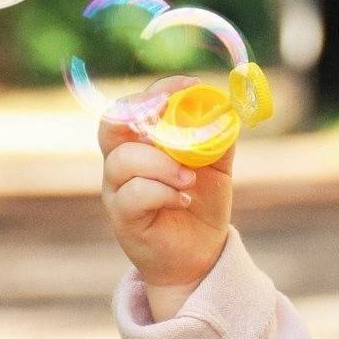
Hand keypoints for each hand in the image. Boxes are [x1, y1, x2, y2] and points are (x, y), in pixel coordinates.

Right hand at [98, 75, 234, 299]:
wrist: (200, 253)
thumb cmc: (201, 203)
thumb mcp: (217, 165)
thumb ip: (218, 135)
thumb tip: (227, 105)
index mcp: (141, 141)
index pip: (135, 104)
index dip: (158, 89)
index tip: (190, 85)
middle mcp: (121, 161)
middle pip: (111, 124)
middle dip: (141, 112)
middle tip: (170, 113)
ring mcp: (117, 189)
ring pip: (123, 160)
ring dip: (161, 163)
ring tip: (190, 178)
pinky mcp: (122, 217)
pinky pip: (132, 194)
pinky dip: (162, 192)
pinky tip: (183, 199)